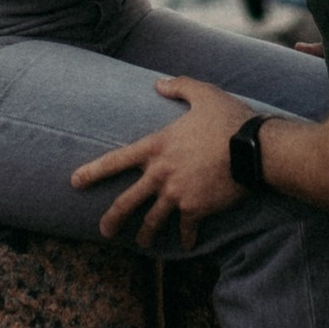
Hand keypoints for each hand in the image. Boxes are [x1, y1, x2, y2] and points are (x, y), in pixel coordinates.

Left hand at [73, 76, 252, 249]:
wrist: (253, 149)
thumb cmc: (228, 119)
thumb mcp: (203, 94)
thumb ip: (179, 86)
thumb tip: (159, 82)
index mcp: (156, 146)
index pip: (116, 160)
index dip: (93, 172)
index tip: (75, 182)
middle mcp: (160, 174)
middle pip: (127, 201)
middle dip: (113, 218)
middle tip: (104, 231)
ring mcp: (176, 194)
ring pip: (153, 221)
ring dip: (146, 235)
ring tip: (142, 245)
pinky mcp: (196, 210)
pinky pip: (187, 229)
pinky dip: (186, 238)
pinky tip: (187, 244)